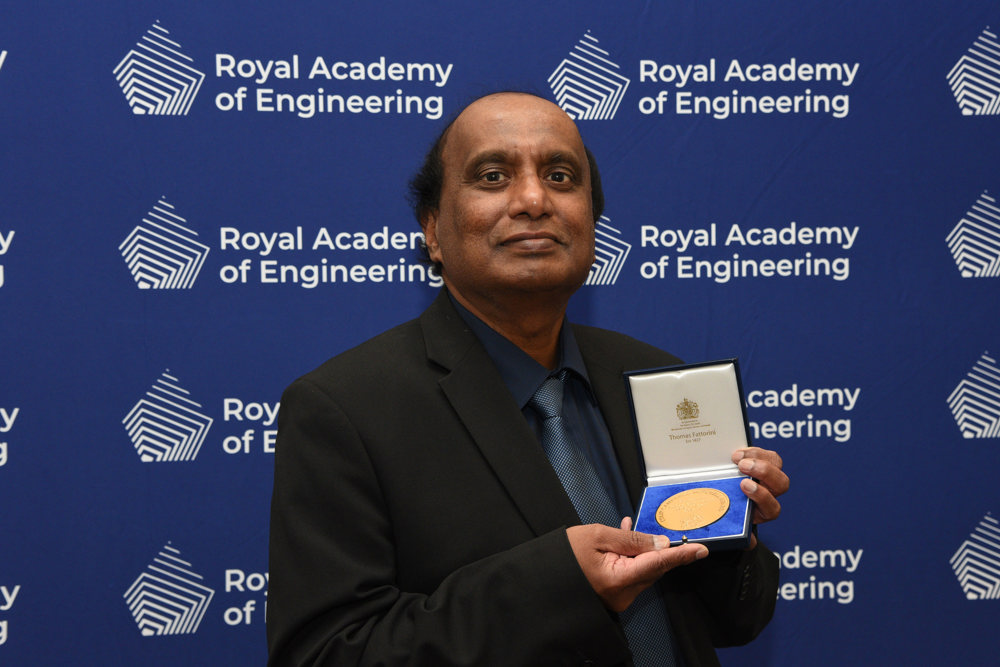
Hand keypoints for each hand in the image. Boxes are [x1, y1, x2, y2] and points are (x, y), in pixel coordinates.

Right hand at [566, 519, 707, 611]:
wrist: (544, 573)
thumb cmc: (566, 553)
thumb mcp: (598, 536)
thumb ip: (632, 539)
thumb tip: (661, 543)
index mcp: (618, 580)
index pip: (657, 564)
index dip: (680, 555)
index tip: (701, 550)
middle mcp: (622, 594)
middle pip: (651, 568)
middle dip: (654, 547)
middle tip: (648, 527)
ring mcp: (619, 598)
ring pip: (642, 569)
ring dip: (640, 550)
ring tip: (625, 527)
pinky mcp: (615, 595)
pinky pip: (631, 573)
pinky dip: (631, 557)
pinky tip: (623, 539)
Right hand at [732, 447, 788, 547]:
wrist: (730, 500)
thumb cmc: (732, 513)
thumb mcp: (734, 525)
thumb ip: (740, 534)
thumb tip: (748, 542)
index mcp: (766, 512)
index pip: (772, 507)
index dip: (761, 496)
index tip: (744, 486)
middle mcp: (771, 494)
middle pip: (781, 484)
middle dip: (764, 473)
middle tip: (744, 467)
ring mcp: (770, 476)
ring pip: (777, 465)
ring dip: (759, 458)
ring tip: (739, 458)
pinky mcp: (765, 462)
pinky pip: (768, 455)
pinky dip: (755, 451)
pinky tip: (739, 453)